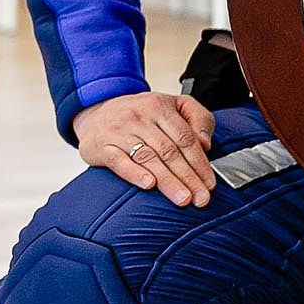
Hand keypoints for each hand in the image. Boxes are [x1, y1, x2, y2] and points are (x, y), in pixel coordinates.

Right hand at [77, 91, 217, 206]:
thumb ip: (196, 118)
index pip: (185, 137)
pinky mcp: (102, 146)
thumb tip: (205, 143)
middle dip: (188, 177)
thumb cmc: (139, 115)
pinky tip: (148, 184)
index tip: (209, 184)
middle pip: (169, 151)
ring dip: (167, 181)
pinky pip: (119, 161)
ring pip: (147, 158)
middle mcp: (138, 117)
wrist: (94, 113)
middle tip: (200, 199)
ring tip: (182, 199)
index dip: (200, 163)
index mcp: (159, 106)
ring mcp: (119, 131)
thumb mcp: (171, 105)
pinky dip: (134, 173)